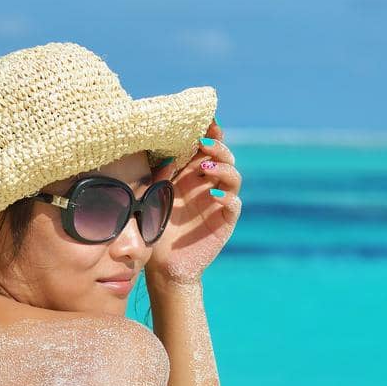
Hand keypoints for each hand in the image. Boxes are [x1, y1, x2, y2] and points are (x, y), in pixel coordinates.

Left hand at [145, 119, 241, 284]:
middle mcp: (207, 185)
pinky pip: (233, 205)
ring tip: (205, 168)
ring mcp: (218, 202)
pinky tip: (213, 194)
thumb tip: (169, 156)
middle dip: (217, 146)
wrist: (163, 265)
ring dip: (223, 168)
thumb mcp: (153, 198)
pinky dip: (227, 197)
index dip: (208, 133)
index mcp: (190, 175)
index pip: (204, 148)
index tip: (206, 120)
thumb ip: (160, 177)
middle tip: (204, 143)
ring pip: (233, 177)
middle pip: (223, 157)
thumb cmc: (155, 229)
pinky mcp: (225, 221)